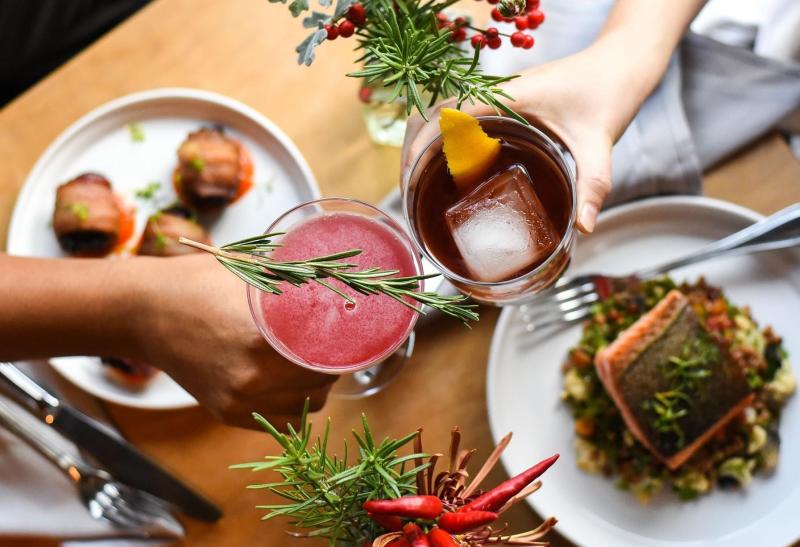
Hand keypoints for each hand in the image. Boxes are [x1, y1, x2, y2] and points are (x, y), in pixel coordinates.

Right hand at [126, 254, 335, 429]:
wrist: (142, 310)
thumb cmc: (198, 282)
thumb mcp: (253, 272)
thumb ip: (294, 284)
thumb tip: (338, 281)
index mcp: (264, 342)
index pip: (330, 358)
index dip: (347, 347)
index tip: (353, 334)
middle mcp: (253, 379)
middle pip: (322, 384)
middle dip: (333, 364)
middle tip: (333, 343)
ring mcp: (239, 401)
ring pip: (305, 406)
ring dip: (315, 386)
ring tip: (310, 362)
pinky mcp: (227, 413)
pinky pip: (280, 422)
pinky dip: (292, 405)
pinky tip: (289, 382)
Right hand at [402, 44, 635, 233]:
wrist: (619, 63)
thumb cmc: (608, 92)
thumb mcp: (599, 144)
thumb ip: (593, 185)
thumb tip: (583, 227)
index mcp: (507, 95)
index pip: (445, 116)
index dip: (419, 147)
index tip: (411, 181)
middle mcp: (494, 90)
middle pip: (432, 115)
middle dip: (412, 151)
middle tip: (407, 193)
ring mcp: (495, 94)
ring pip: (442, 114)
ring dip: (423, 144)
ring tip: (416, 184)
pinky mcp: (501, 101)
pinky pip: (460, 118)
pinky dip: (442, 140)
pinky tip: (446, 169)